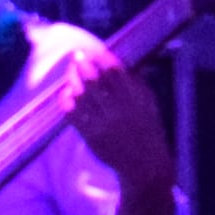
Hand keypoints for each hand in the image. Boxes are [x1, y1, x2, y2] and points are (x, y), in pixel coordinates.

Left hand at [65, 51, 176, 201]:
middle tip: (77, 55)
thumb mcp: (149, 103)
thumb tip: (119, 61)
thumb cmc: (148, 129)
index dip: (103, 59)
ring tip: (70, 70)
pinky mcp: (91, 136)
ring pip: (82, 95)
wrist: (144, 164)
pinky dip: (67, 101)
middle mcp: (118, 110)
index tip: (95, 51)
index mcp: (135, 99)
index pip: (115, 72)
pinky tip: (65, 92)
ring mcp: (103, 123)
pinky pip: (73, 114)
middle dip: (84, 65)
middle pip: (95, 81)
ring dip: (73, 80)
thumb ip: (136, 82)